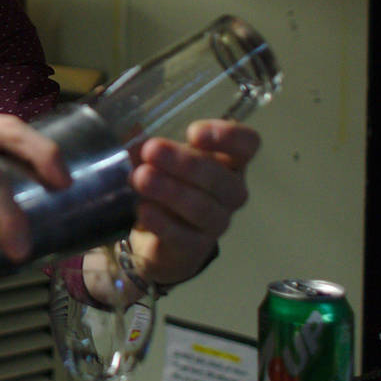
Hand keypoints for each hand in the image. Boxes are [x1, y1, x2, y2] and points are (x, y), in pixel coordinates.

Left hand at [123, 119, 259, 286]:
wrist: (157, 236)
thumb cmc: (167, 183)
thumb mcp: (157, 159)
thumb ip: (146, 145)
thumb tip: (133, 132)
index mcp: (229, 161)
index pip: (247, 144)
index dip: (228, 136)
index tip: (193, 133)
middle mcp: (230, 192)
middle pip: (221, 178)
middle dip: (185, 163)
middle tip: (151, 150)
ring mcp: (216, 222)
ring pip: (202, 208)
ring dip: (170, 191)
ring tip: (141, 178)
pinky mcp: (195, 248)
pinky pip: (183, 236)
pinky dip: (161, 222)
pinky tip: (144, 210)